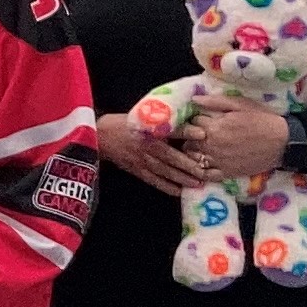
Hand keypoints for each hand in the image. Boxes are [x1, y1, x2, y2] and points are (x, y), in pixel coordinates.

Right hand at [94, 113, 212, 193]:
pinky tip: (178, 192)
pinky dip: (165, 186)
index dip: (186, 131)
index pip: (171, 129)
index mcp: (148, 128)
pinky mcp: (136, 170)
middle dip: (188, 164)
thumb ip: (162, 117)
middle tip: (205, 170)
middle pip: (170, 155)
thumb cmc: (125, 123)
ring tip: (197, 183)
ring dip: (181, 177)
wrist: (100, 135)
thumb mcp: (142, 114)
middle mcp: (146, 145)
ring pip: (164, 170)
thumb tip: (188, 115)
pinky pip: (153, 180)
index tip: (202, 134)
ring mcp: (141, 159)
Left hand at [180, 99, 291, 177]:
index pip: (192, 123)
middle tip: (198, 134)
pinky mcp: (226, 173)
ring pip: (192, 158)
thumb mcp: (240, 105)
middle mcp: (212, 145)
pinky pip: (204, 175)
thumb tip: (194, 99)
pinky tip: (202, 164)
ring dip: (192, 152)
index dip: (195, 121)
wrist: (283, 142)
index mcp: (214, 127)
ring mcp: (218, 161)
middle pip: (188, 141)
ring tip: (200, 147)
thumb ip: (216, 102)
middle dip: (191, 137)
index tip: (200, 120)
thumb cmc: (263, 119)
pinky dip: (199, 170)